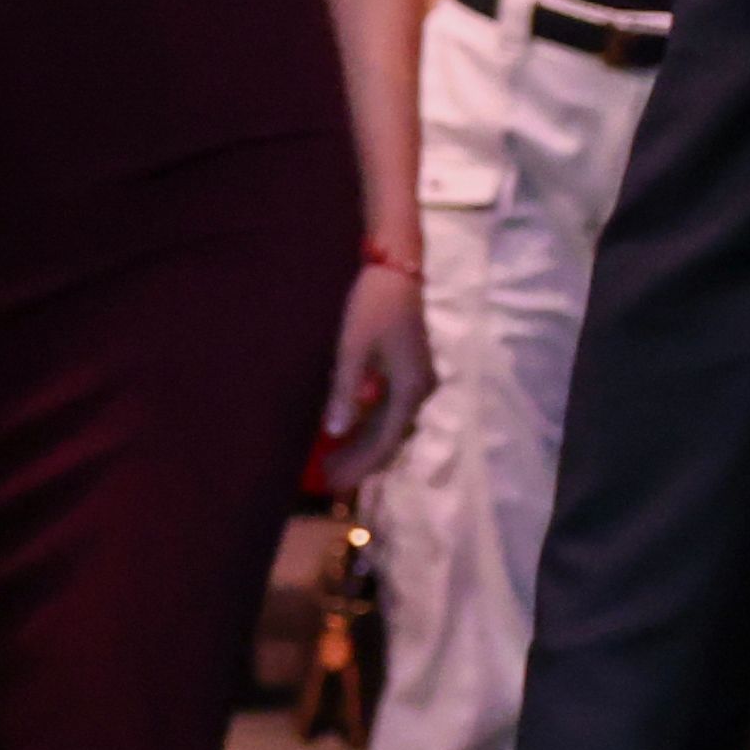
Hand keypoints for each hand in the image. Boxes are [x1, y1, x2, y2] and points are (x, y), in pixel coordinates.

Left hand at [316, 256, 435, 488]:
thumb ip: (345, 392)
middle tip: (329, 478)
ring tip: (335, 460)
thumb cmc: (373, 306)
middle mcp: (420, 391)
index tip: (336, 481)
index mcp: (410, 390)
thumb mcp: (353, 350)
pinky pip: (390, 408)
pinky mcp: (409, 370)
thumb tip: (336, 432)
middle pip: (390, 437)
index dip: (360, 464)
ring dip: (364, 443)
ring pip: (390, 424)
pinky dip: (369, 423)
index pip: (385, 442)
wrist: (396, 268)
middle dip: (361, 459)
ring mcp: (417, 381)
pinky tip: (349, 429)